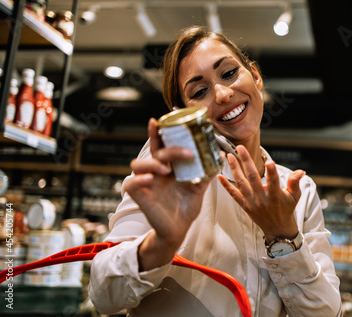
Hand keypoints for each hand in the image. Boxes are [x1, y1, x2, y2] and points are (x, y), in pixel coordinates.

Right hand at [124, 118, 213, 269]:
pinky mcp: (140, 196)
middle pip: (154, 153)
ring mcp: (146, 184)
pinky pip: (131, 184)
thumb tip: (220, 156)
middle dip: (168, 149)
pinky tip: (151, 180)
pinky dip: (139, 180)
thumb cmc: (185, 207)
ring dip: (152, 164)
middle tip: (186, 153)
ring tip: (166, 170)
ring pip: (137, 165)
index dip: (157, 133)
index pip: (160, 146)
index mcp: (167, 168)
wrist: (179, 230)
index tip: (158, 120)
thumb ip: (207, 172)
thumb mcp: (198, 188)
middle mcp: (154, 173)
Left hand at [217, 145, 305, 241]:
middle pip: (253, 178)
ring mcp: (251, 202)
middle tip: (240, 148)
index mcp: (275, 196)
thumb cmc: (286, 209)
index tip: (269, 161)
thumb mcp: (294, 196)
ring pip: (241, 184)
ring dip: (234, 169)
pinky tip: (219, 176)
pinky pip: (233, 194)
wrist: (277, 228)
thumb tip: (301, 171)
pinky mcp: (244, 205)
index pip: (274, 182)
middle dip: (246, 162)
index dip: (272, 172)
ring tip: (229, 156)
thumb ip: (295, 182)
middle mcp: (262, 199)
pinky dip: (226, 185)